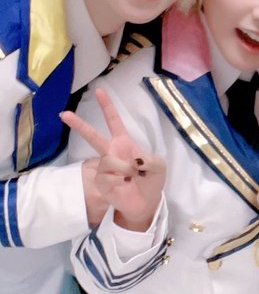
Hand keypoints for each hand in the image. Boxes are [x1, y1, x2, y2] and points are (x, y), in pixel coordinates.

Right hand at [62, 88, 164, 231]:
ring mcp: (105, 167)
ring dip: (125, 168)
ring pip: (109, 161)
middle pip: (92, 136)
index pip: (114, 121)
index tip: (99, 91)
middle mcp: (111, 152)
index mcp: (124, 142)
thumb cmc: (151, 180)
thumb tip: (134, 161)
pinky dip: (120, 181)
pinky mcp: (101, 182)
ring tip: (132, 176)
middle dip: (78, 125)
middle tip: (64, 114)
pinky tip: (124, 184)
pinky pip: (108, 177)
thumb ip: (150, 160)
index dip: (107, 106)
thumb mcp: (158, 166)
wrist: (146, 203)